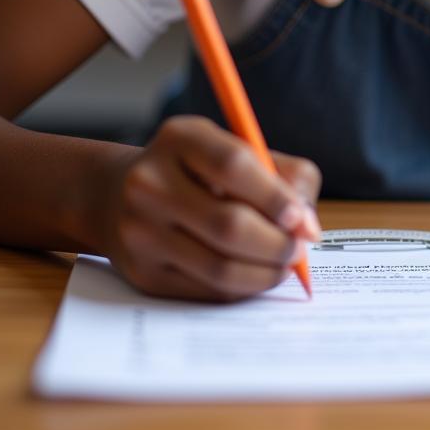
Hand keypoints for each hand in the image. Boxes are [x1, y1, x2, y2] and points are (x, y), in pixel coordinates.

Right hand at [93, 116, 320, 300]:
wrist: (120, 194)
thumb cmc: (203, 171)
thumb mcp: (241, 150)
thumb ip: (287, 175)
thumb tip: (308, 226)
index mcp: (180, 138)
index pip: (233, 165)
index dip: (275, 195)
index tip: (301, 219)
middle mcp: (150, 182)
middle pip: (228, 225)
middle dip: (277, 244)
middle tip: (300, 249)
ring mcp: (140, 230)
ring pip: (219, 266)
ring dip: (266, 272)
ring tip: (285, 263)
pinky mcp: (142, 272)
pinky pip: (206, 290)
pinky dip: (243, 287)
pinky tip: (257, 274)